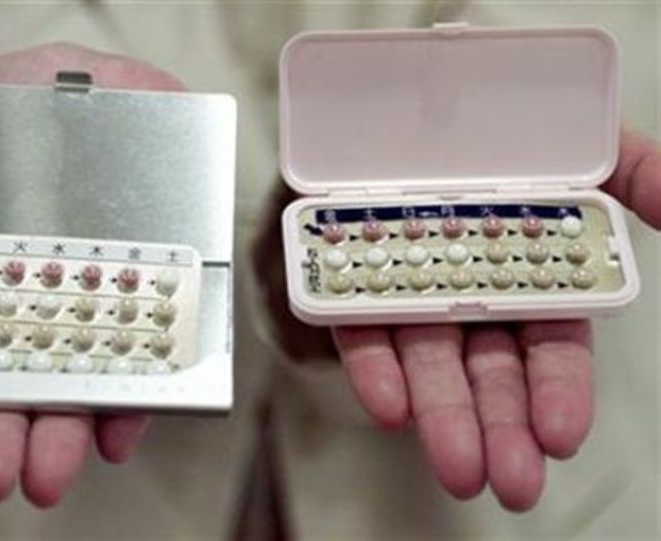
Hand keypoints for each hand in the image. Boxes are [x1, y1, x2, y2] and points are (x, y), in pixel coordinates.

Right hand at [0, 43, 183, 506]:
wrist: (91, 84)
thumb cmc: (0, 114)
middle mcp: (32, 314)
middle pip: (13, 390)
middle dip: (1, 438)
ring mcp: (95, 309)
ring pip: (79, 386)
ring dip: (63, 435)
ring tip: (48, 471)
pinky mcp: (153, 299)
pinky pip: (150, 360)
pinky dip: (136, 399)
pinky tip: (118, 430)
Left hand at [333, 129, 660, 510]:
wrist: (388, 118)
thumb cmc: (485, 136)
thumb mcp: (573, 145)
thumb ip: (628, 171)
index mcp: (524, 277)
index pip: (548, 347)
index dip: (557, 392)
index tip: (561, 435)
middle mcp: (469, 295)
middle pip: (489, 370)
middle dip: (501, 425)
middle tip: (510, 479)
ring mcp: (408, 294)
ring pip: (429, 363)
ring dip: (444, 415)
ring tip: (459, 467)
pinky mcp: (351, 286)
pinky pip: (361, 331)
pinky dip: (375, 368)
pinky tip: (390, 405)